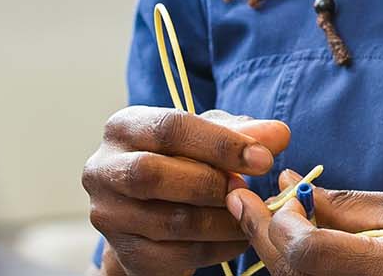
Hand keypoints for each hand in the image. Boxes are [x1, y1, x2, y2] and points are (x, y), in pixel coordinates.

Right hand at [85, 107, 290, 275]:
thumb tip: (278, 135)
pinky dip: (218, 249)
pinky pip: (177, 255)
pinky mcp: (126, 253)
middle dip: (211, 183)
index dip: (220, 143)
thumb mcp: (207, 137)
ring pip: (170, 221)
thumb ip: (241, 133)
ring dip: (222, 221)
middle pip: (154, 175)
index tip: (263, 158)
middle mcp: (103, 169)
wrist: (150, 209)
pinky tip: (239, 239)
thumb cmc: (181, 160)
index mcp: (123, 128)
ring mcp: (110, 216)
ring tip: (251, 216)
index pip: (169, 128)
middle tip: (248, 189)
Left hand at [228, 170, 382, 275]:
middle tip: (241, 196)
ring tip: (265, 214)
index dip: (279, 220)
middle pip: (286, 270)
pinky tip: (292, 240)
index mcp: (379, 271)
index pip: (304, 251)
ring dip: (270, 248)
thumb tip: (293, 186)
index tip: (273, 190)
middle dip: (259, 229)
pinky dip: (292, 266)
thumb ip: (347, 204)